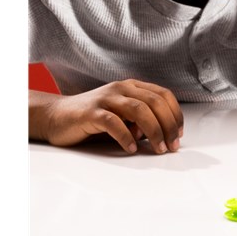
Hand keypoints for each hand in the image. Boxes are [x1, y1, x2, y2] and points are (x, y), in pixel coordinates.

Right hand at [29, 81, 183, 153]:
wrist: (57, 116)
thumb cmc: (95, 118)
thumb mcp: (125, 116)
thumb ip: (144, 121)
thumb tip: (165, 135)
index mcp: (132, 87)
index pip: (164, 95)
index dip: (176, 115)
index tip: (179, 135)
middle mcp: (121, 88)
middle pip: (155, 103)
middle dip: (169, 126)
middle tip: (172, 146)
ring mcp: (106, 99)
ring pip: (139, 110)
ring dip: (154, 132)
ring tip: (158, 149)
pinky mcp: (91, 112)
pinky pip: (114, 123)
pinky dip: (126, 137)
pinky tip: (131, 148)